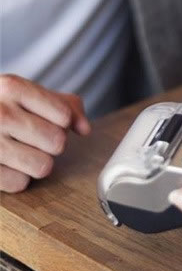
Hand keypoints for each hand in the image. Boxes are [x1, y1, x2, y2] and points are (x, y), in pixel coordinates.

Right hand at [0, 75, 90, 191]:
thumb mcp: (27, 95)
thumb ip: (66, 106)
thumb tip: (84, 129)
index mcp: (12, 87)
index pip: (64, 116)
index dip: (60, 122)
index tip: (42, 119)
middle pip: (57, 142)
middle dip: (49, 143)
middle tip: (28, 137)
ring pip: (43, 166)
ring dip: (35, 162)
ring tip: (17, 151)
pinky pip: (20, 183)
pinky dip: (15, 177)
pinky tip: (2, 164)